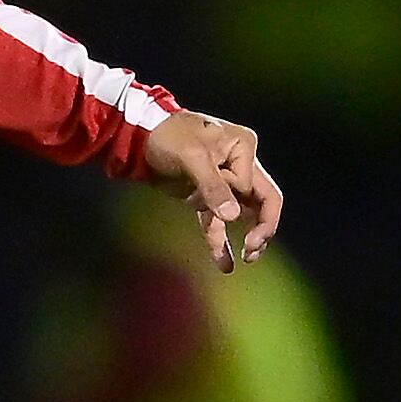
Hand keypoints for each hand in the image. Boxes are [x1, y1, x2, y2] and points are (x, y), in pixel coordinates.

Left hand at [139, 110, 283, 272]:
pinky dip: (220, 241)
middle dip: (261, 227)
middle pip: (262, 201)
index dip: (232, 194)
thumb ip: (213, 186)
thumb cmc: (167, 136)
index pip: (250, 184)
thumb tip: (233, 217)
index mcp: (243, 147)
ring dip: (247, 237)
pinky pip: (218, 221)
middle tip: (252, 250)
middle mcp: (239, 163)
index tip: (203, 189)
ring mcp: (224, 181)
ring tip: (247, 259)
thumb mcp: (191, 157)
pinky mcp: (206, 195)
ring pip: (243, 215)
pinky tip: (225, 264)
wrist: (138, 136)